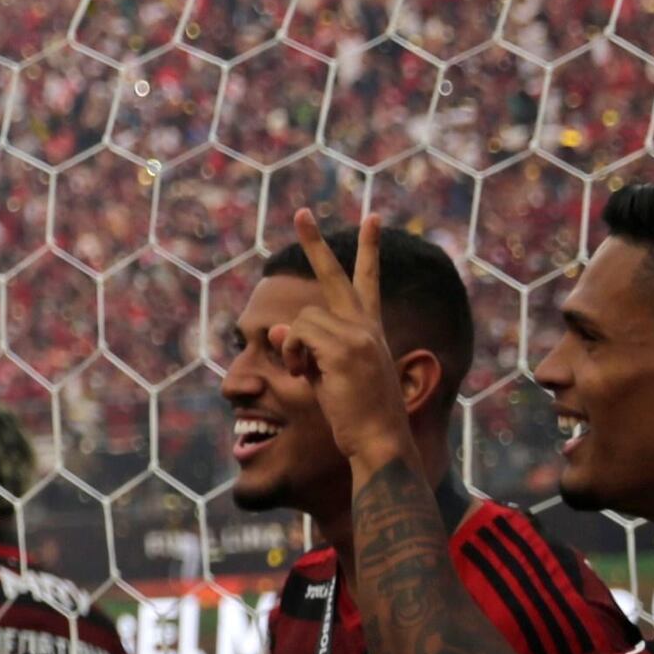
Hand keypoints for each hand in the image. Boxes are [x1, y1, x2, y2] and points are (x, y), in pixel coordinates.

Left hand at [271, 212, 422, 471]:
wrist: (379, 440)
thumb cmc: (356, 417)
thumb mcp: (328, 377)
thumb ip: (308, 350)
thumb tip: (275, 331)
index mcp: (369, 331)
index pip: (367, 282)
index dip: (368, 250)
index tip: (371, 219)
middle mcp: (366, 326)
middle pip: (336, 275)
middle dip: (315, 242)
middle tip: (302, 213)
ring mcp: (359, 334)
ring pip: (302, 320)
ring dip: (296, 349)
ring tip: (310, 375)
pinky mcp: (345, 347)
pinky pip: (298, 336)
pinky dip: (296, 357)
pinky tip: (310, 377)